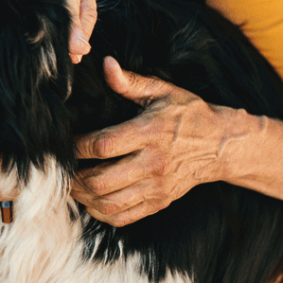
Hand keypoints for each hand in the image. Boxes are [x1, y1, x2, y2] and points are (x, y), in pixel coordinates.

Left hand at [72, 57, 233, 225]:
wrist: (222, 145)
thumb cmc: (188, 114)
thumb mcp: (164, 91)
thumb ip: (131, 82)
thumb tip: (106, 65)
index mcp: (150, 133)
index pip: (103, 146)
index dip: (77, 147)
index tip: (65, 142)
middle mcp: (153, 164)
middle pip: (101, 181)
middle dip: (74, 177)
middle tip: (60, 169)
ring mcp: (157, 187)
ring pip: (109, 203)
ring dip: (83, 197)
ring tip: (71, 185)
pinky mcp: (160, 202)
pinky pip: (124, 217)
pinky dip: (101, 212)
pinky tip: (90, 201)